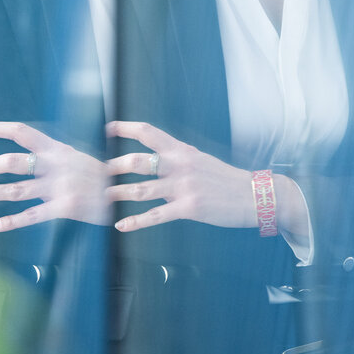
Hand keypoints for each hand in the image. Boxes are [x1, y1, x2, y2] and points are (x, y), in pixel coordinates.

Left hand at [0, 121, 109, 230]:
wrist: (126, 193)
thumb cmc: (99, 176)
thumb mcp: (76, 157)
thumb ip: (52, 156)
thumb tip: (27, 151)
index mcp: (57, 149)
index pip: (20, 132)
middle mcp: (56, 165)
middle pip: (12, 162)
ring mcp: (60, 187)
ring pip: (17, 189)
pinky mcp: (66, 208)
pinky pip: (33, 215)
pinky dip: (12, 221)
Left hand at [105, 121, 256, 231]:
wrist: (255, 195)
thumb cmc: (226, 180)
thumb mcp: (200, 160)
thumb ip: (177, 158)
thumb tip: (156, 157)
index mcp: (182, 150)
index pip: (149, 133)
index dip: (125, 128)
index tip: (107, 128)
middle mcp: (179, 164)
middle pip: (138, 161)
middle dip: (115, 166)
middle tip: (98, 171)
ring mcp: (183, 186)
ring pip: (142, 189)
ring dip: (119, 193)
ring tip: (102, 197)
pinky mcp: (189, 207)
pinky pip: (156, 215)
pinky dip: (136, 221)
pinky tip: (121, 225)